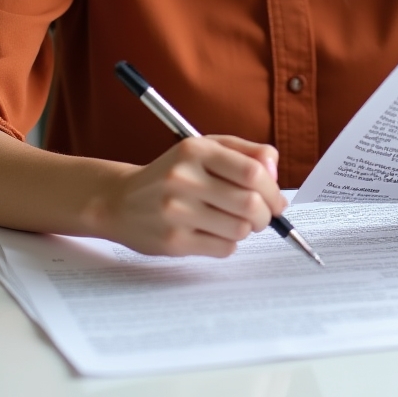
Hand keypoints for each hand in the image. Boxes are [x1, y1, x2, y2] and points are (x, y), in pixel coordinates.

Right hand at [93, 135, 286, 257]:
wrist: (120, 200)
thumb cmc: (173, 173)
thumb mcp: (205, 148)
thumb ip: (246, 152)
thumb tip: (275, 171)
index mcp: (195, 150)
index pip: (253, 172)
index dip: (273, 189)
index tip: (277, 199)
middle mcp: (184, 178)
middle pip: (250, 203)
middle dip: (267, 214)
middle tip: (263, 215)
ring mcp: (176, 212)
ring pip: (240, 229)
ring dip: (247, 229)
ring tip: (235, 222)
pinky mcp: (173, 241)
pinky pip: (223, 248)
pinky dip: (229, 243)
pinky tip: (215, 232)